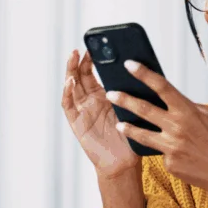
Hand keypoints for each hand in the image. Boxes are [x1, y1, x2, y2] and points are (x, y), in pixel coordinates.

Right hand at [61, 50, 139, 178]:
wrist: (124, 161)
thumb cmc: (131, 136)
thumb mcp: (132, 109)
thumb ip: (129, 92)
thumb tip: (140, 69)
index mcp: (103, 96)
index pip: (93, 73)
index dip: (91, 60)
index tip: (94, 46)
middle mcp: (90, 102)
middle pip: (80, 76)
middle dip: (80, 61)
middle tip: (82, 49)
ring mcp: (82, 111)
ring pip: (72, 87)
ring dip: (71, 71)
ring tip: (73, 57)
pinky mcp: (76, 122)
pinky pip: (69, 105)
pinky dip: (68, 92)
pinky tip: (71, 82)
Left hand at [105, 60, 207, 202]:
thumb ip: (193, 107)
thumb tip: (175, 102)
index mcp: (189, 110)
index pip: (162, 86)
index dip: (144, 73)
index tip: (129, 64)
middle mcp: (177, 126)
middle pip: (144, 109)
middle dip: (125, 99)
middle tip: (110, 93)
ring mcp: (171, 146)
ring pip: (142, 134)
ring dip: (127, 127)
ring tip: (118, 123)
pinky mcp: (169, 163)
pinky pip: (160, 153)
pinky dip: (164, 150)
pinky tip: (176, 153)